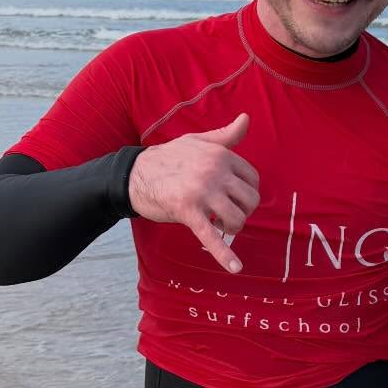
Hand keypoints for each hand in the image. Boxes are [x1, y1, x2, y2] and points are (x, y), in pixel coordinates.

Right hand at [128, 112, 259, 273]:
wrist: (135, 174)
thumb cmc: (170, 157)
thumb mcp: (198, 141)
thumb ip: (225, 135)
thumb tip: (246, 119)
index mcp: (220, 155)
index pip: (252, 179)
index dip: (246, 192)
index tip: (235, 197)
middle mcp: (214, 171)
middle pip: (250, 200)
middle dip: (243, 210)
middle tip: (227, 213)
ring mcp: (202, 192)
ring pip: (236, 218)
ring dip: (232, 227)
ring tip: (220, 226)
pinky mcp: (188, 212)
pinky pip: (211, 236)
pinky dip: (224, 254)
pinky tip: (235, 268)